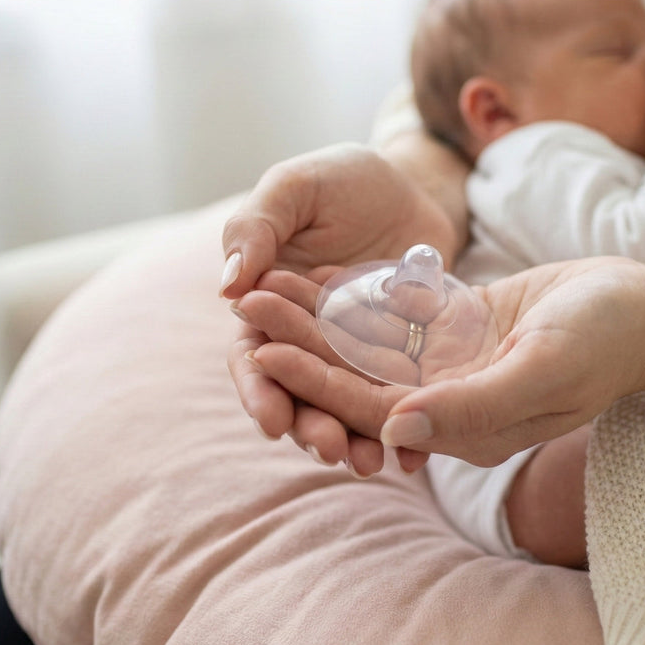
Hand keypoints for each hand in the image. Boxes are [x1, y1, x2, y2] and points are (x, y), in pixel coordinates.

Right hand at [223, 142, 459, 475]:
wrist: (414, 184)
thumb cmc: (342, 179)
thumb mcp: (296, 188)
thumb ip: (256, 229)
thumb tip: (225, 286)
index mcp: (269, 308)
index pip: (254, 358)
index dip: (259, 391)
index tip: (272, 420)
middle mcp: (309, 341)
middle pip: (302, 395)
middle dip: (311, 428)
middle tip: (332, 451)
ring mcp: (356, 356)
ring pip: (348, 407)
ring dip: (355, 438)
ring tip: (371, 465)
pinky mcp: (401, 360)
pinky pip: (400, 398)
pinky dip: (405, 426)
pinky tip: (418, 455)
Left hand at [236, 257, 644, 471]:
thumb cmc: (603, 341)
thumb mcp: (541, 369)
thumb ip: (470, 406)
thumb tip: (393, 434)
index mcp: (462, 427)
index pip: (371, 409)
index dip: (314, 380)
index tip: (261, 349)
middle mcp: (447, 403)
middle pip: (357, 375)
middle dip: (300, 341)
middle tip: (245, 302)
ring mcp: (451, 368)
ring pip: (369, 344)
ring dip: (318, 315)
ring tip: (266, 281)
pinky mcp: (458, 333)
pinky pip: (396, 315)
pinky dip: (356, 294)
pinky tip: (316, 268)